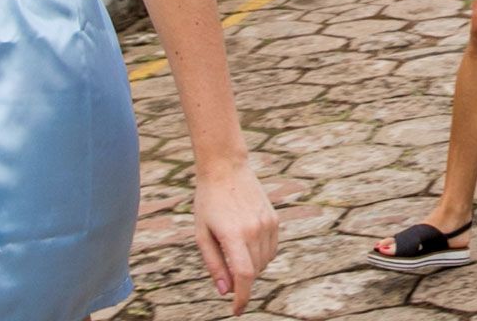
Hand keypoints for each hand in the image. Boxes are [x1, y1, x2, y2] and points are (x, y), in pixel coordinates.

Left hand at [191, 158, 278, 315]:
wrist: (226, 169)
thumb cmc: (208, 202)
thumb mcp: (201, 234)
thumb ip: (213, 264)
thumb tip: (224, 290)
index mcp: (233, 235)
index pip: (244, 276)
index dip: (242, 297)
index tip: (237, 310)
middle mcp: (254, 230)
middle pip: (253, 271)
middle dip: (241, 280)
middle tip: (226, 271)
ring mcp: (267, 224)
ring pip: (264, 262)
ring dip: (252, 267)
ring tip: (235, 251)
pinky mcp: (274, 219)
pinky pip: (271, 249)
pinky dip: (261, 255)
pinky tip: (247, 244)